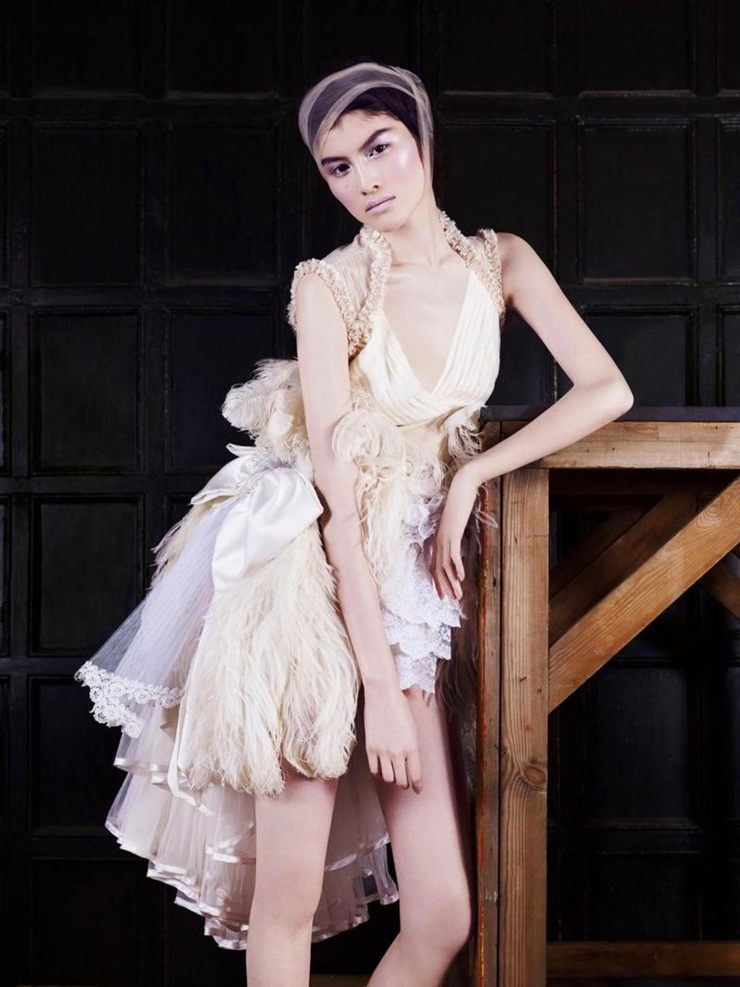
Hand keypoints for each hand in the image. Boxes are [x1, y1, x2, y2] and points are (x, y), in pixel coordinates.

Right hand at [363, 686, 421, 792]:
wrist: (382, 694)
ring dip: (392, 780)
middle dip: (405, 784)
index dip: (417, 785)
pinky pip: (374, 769)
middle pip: (402, 780)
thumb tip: (409, 762)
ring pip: (388, 778)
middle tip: (406, 783)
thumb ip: (412, 747)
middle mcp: (398, 752)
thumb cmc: (400, 706)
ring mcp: (383, 751)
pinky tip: (382, 770)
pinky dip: (379, 773)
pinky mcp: (370, 748)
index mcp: (412, 747)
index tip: (418, 789)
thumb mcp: (412, 728)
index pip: (416, 775)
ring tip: (394, 776)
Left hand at [432, 466, 479, 601]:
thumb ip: (456, 532)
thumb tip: (458, 541)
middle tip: (450, 601)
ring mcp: (444, 537)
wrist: (462, 487)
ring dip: (452, 582)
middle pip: (438, 569)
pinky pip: (453, 553)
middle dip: (444, 587)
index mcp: (439, 539)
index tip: (442, 595)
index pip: (435, 565)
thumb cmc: (460, 503)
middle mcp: (438, 540)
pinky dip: (456, 566)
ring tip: (458, 595)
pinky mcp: (452, 532)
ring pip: (445, 565)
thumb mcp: (457, 521)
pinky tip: (461, 577)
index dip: (438, 581)